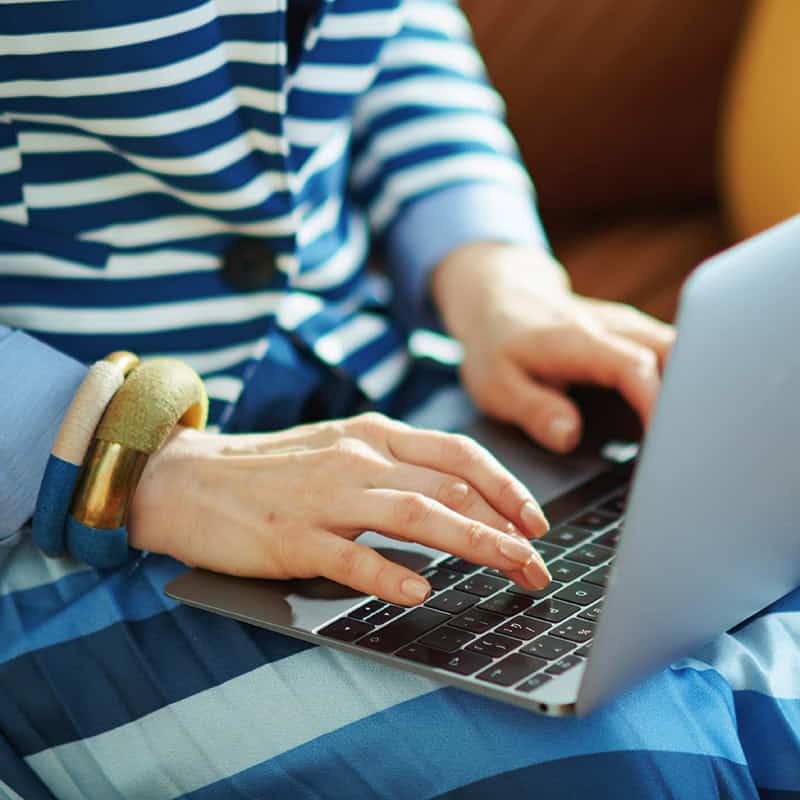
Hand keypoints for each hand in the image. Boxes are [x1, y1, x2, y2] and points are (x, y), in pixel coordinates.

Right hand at [129, 413, 550, 604]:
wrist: (188, 477)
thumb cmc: (272, 469)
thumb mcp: (340, 447)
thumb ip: (393, 464)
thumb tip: (456, 496)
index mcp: (373, 434)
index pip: (457, 455)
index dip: (506, 486)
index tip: (537, 520)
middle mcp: (357, 458)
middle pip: (449, 488)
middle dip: (506, 526)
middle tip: (539, 563)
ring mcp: (325, 497)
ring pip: (416, 516)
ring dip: (475, 545)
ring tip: (514, 570)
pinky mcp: (293, 537)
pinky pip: (351, 556)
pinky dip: (390, 575)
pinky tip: (420, 594)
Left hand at [432, 242, 674, 452]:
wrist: (502, 300)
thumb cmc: (498, 345)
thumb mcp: (497, 384)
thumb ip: (534, 409)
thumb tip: (569, 436)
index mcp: (579, 340)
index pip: (634, 367)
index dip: (657, 405)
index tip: (668, 445)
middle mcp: (616, 328)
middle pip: (679, 354)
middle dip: (693, 400)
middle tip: (693, 449)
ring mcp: (633, 330)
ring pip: (686, 354)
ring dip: (694, 394)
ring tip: (693, 442)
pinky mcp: (639, 339)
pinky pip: (676, 359)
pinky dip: (685, 389)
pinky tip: (681, 425)